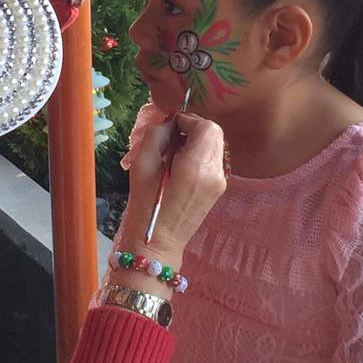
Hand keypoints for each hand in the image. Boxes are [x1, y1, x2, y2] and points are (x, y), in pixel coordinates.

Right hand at [119, 110, 226, 271]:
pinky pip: (214, 160)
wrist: (158, 243)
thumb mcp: (142, 164)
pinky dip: (201, 154)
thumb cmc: (146, 205)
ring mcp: (221, 182)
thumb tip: (171, 123)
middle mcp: (215, 172)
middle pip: (215, 134)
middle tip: (172, 137)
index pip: (207, 127)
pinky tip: (182, 166)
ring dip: (198, 141)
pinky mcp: (219, 189)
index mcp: (197, 166)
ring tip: (175, 153)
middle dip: (195, 129)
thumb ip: (157, 135)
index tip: (171, 126)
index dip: (189, 120)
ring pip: (216, 146)